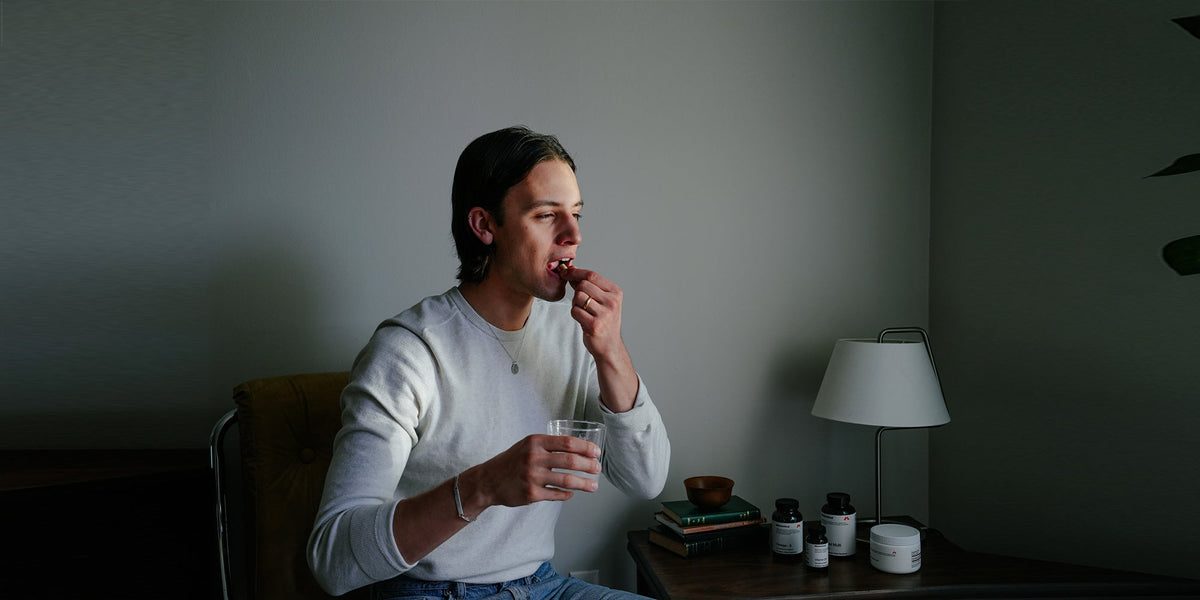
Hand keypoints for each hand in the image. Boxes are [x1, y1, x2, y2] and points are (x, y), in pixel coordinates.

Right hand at [466, 434, 600, 509]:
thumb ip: (549, 445)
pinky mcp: (531, 494)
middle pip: (570, 461)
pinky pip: (556, 494)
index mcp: (535, 442)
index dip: (585, 448)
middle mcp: (534, 457)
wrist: (488, 480)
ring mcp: (532, 477)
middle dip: (589, 466)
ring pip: (566, 481)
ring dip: (584, 484)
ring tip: (593, 486)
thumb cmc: (512, 461)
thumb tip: (579, 450)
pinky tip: (571, 494)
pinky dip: (567, 494)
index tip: (596, 452)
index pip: (567, 442)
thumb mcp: (528, 445)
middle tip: (597, 469)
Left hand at [563, 267, 624, 359]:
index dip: (576, 272)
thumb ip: (588, 285)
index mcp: (615, 292)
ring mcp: (604, 314)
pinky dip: (575, 314)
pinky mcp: (595, 325)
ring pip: (578, 297)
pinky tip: (583, 320)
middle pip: (583, 285)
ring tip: (584, 312)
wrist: (609, 346)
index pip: (592, 275)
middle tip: (581, 302)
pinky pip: (575, 311)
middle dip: (576, 291)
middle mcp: (612, 302)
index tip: (565, 272)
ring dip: (576, 304)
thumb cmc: (604, 322)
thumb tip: (571, 269)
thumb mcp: (602, 300)